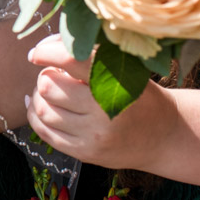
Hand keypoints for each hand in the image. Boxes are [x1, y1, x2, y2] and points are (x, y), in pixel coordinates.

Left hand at [27, 34, 173, 170]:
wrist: (164, 136)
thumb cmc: (140, 95)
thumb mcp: (125, 68)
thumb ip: (89, 54)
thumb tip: (47, 46)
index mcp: (116, 82)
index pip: (71, 61)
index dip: (46, 52)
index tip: (38, 52)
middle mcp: (104, 111)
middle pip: (49, 86)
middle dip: (45, 76)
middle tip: (54, 74)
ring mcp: (93, 136)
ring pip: (43, 110)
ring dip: (38, 96)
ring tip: (50, 91)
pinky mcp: (85, 153)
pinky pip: (45, 133)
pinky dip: (35, 116)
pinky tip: (39, 106)